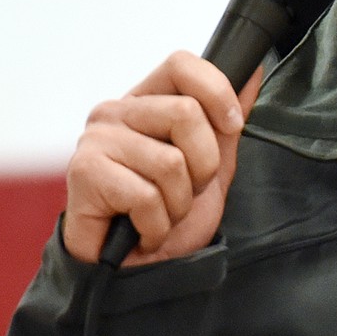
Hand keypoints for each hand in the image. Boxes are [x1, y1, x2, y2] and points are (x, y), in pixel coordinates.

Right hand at [63, 52, 265, 265]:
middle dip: (203, 166)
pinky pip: (146, 196)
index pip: (181, 64)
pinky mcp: (84, 173)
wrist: (134, 271)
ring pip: (170, 161)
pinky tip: (142, 231)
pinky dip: (156, 225)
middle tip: (183, 192)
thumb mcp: (212, 164)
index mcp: (145, 102)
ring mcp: (96, 140)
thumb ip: (227, 120)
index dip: (216, 92)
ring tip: (160, 215)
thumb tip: (252, 71)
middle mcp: (115, 112)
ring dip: (177, 204)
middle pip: (186, 113)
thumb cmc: (165, 214)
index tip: (231, 126)